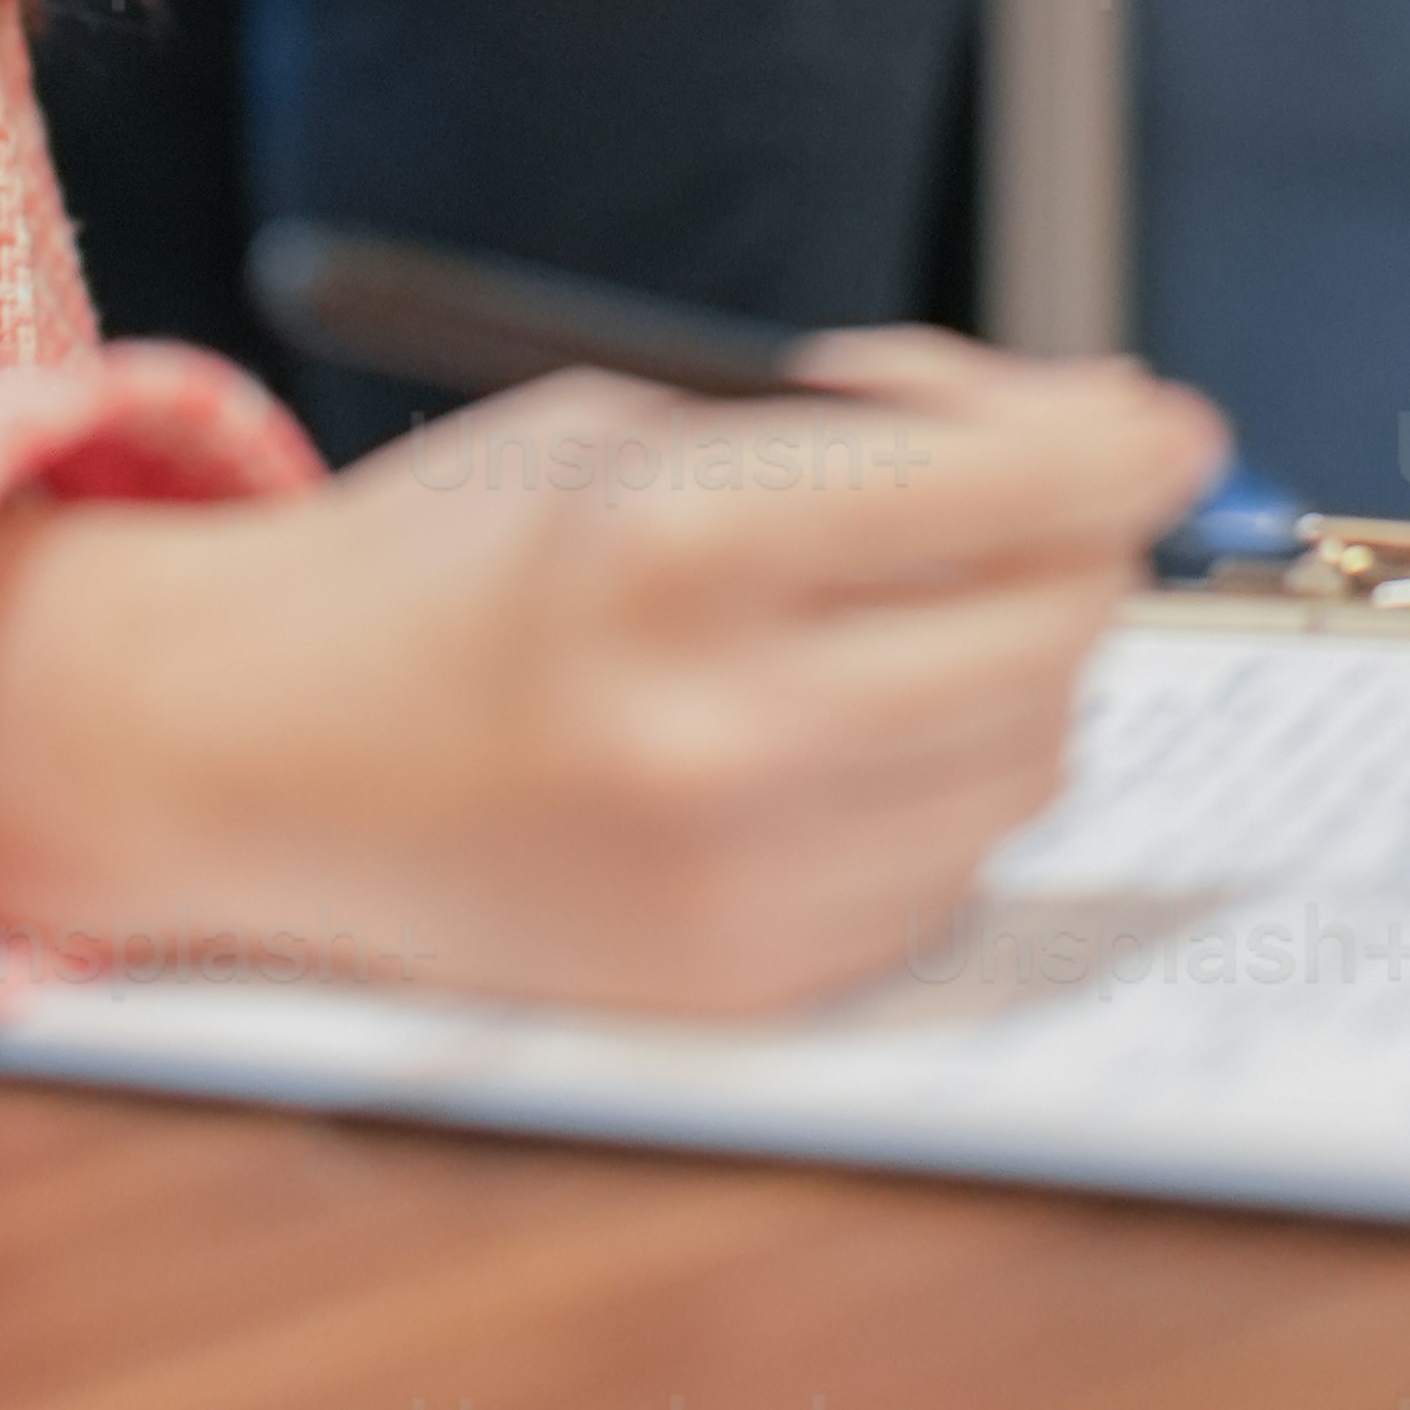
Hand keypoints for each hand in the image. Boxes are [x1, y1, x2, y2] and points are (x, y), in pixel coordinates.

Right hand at [0, 330, 1230, 1019]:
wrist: (245, 755)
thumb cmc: (445, 559)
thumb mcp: (636, 425)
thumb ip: (871, 435)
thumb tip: (1113, 449)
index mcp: (675, 548)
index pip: (1013, 489)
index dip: (1123, 446)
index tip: (1163, 429)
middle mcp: (720, 730)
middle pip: (1055, 630)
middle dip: (1072, 547)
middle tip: (1029, 503)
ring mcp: (736, 880)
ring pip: (1027, 758)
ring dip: (1002, 670)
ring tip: (870, 620)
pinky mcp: (741, 984)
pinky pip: (949, 870)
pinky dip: (930, 788)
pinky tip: (815, 737)